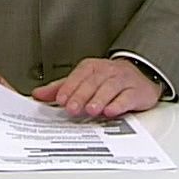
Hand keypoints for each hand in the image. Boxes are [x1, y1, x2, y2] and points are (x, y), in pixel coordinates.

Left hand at [32, 57, 160, 119]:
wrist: (140, 78)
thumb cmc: (108, 81)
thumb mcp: (83, 81)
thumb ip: (62, 88)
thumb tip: (38, 94)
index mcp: (91, 67)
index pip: (79, 76)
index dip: (69, 87)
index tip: (61, 99)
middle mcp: (107, 71)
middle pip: (93, 82)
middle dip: (81, 96)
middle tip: (72, 108)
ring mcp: (124, 80)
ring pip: (110, 88)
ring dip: (99, 99)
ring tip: (91, 110)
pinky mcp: (137, 92)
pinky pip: (128, 97)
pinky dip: (119, 104)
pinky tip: (111, 111)